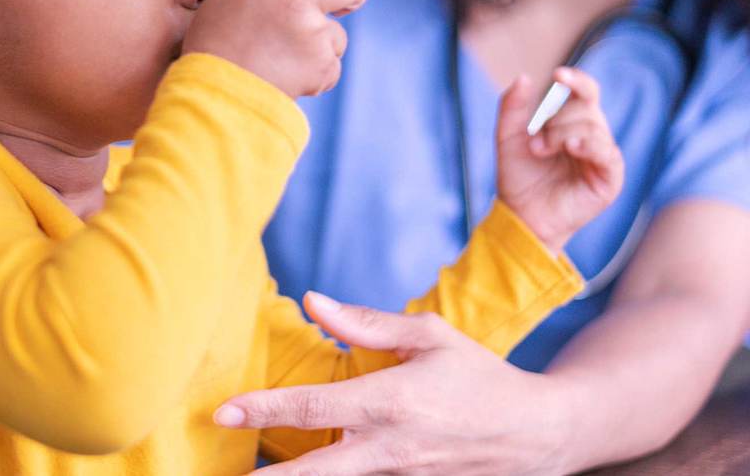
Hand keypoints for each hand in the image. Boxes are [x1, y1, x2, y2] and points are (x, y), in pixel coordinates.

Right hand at [183, 0, 366, 97]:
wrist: (216, 98)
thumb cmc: (213, 48)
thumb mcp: (224, 0)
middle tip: (345, 1)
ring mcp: (311, 32)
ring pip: (336, 33)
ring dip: (319, 45)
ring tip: (283, 58)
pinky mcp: (321, 64)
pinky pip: (330, 64)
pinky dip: (315, 73)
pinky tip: (288, 76)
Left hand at [215, 294, 572, 474]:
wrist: (538, 435)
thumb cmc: (478, 375)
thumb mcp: (429, 335)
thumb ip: (365, 323)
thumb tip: (312, 301)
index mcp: (391, 401)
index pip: (312, 408)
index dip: (262, 410)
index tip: (222, 413)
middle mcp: (391, 448)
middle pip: (315, 471)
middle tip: (226, 474)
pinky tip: (304, 473)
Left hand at [496, 68, 623, 253]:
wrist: (520, 213)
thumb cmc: (518, 175)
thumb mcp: (508, 136)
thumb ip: (512, 107)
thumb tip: (524, 77)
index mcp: (572, 121)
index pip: (585, 91)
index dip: (576, 80)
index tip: (558, 75)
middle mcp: (591, 135)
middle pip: (586, 108)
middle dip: (556, 120)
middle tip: (535, 143)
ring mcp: (602, 156)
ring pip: (594, 127)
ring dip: (562, 135)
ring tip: (541, 151)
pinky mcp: (610, 179)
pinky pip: (607, 153)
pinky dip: (589, 146)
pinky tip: (573, 147)